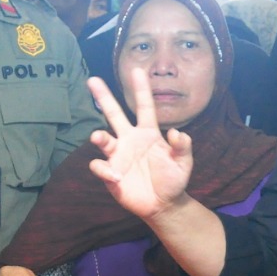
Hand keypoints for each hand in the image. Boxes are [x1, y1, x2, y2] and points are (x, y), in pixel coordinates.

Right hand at [87, 68, 194, 221]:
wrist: (163, 204)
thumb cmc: (173, 180)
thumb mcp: (184, 163)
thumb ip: (182, 146)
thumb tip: (175, 132)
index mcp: (148, 133)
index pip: (144, 106)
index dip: (141, 88)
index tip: (137, 70)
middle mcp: (130, 140)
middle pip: (114, 114)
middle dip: (104, 97)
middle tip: (92, 80)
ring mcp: (118, 156)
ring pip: (103, 139)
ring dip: (98, 137)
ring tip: (98, 137)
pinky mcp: (110, 174)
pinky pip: (101, 167)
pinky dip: (106, 171)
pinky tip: (117, 178)